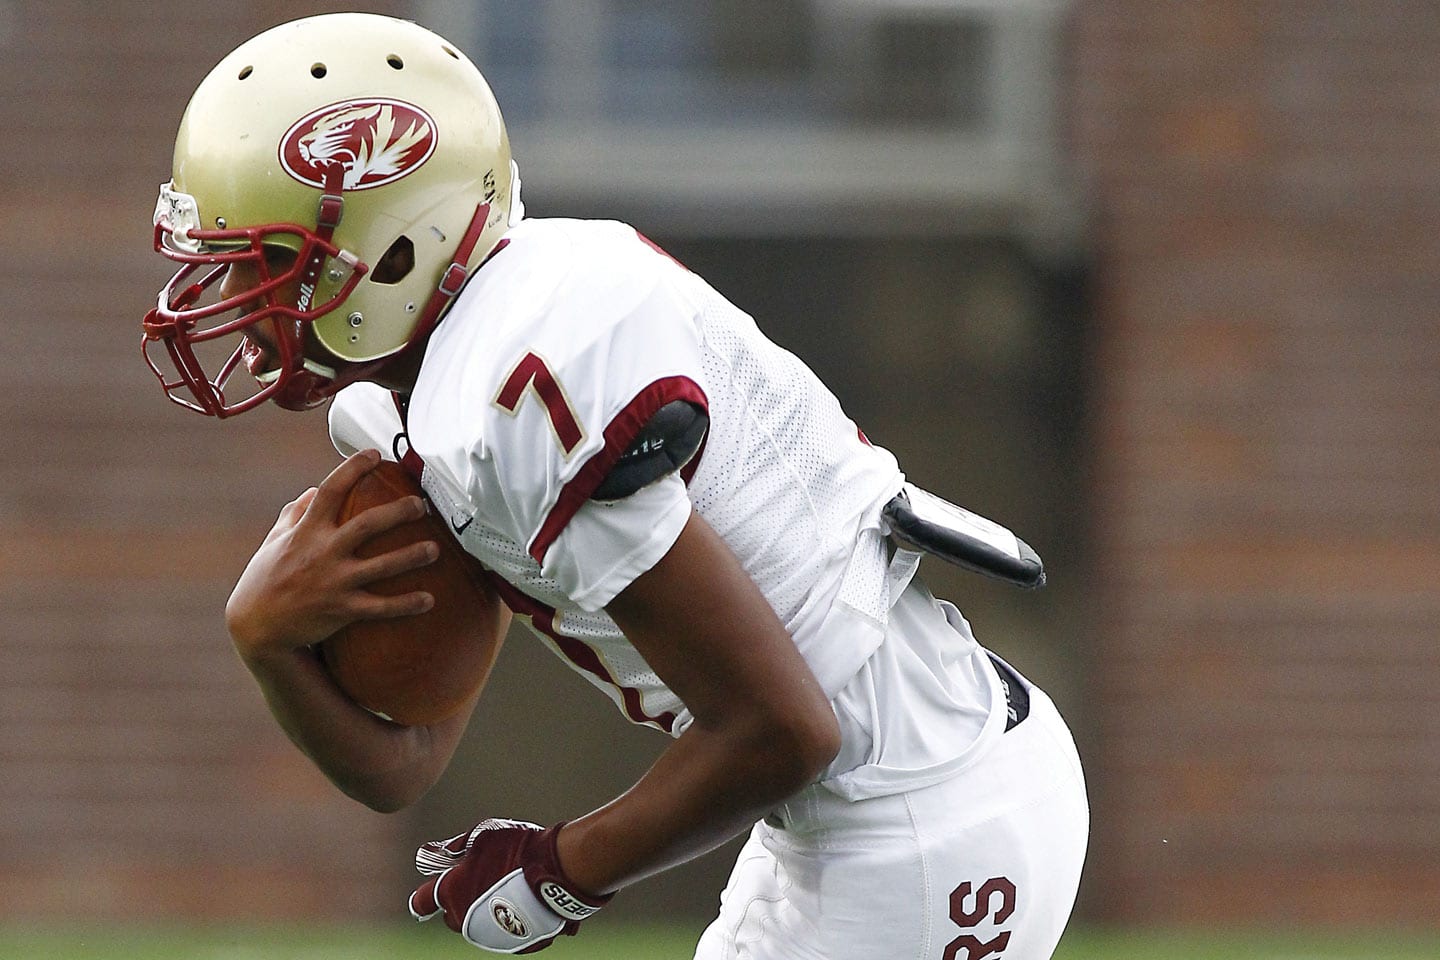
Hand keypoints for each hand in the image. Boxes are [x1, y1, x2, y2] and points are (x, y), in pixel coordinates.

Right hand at [225, 450, 438, 660]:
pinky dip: (406, 604)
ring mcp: (334, 582)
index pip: (330, 490)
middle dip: (399, 512)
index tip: (374, 454)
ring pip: (381, 566)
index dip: (353, 468)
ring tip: (435, 549)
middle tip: (421, 505)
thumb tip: (313, 491)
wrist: (256, 628)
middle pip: (368, 525)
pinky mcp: (342, 610)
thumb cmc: (265, 580)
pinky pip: (380, 607)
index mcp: (306, 532)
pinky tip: (429, 600)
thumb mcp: (274, 541)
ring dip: (412, 556)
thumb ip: (294, 514)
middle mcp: (322, 553)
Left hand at [409, 819, 610, 953]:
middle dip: (461, 901)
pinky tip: (524, 903)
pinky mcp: (512, 945)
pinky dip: (508, 921)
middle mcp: (463, 920)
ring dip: (485, 912)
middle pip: (452, 916)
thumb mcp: (483, 838)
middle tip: (482, 881)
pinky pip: (503, 933)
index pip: (421, 902)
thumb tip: (432, 851)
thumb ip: (454, 848)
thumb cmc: (517, 850)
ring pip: (478, 926)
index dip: (424, 897)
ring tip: (509, 889)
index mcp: (450, 893)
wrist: (555, 873)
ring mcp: (487, 936)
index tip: (428, 894)